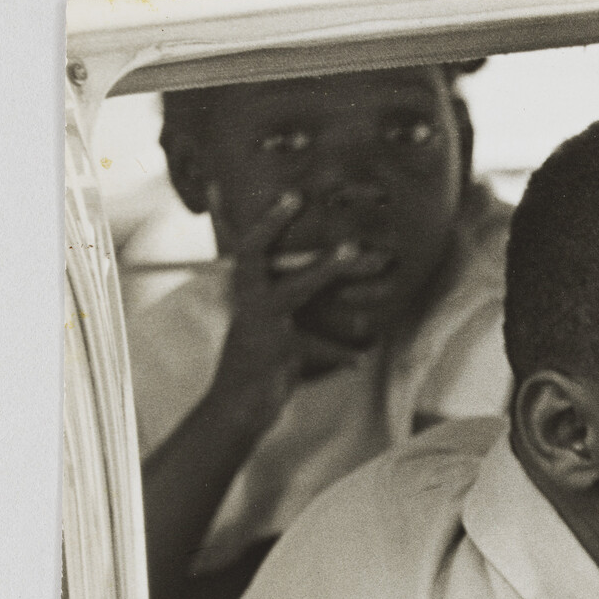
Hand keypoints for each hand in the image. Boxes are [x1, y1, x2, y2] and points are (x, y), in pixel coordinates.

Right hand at [206, 189, 378, 430]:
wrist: (236, 408)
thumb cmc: (262, 361)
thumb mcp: (273, 324)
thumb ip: (293, 299)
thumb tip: (326, 273)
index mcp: (246, 291)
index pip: (249, 247)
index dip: (267, 221)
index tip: (291, 195)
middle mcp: (247, 301)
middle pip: (260, 257)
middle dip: (282, 229)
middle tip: (307, 190)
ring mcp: (258, 326)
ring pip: (292, 290)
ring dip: (323, 270)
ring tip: (357, 252)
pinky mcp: (274, 353)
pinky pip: (315, 347)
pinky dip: (340, 353)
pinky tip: (362, 359)